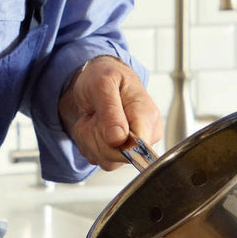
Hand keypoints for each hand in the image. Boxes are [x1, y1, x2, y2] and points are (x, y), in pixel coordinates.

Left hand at [58, 56, 162, 170]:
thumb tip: (119, 139)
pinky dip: (89, 144)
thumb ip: (111, 111)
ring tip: (94, 118)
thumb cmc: (104, 76)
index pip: (137, 146)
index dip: (114, 141)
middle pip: (119, 157)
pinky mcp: (122, 152)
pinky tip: (93, 127)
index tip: (100, 121)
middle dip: (96, 137)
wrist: (99, 78)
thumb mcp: (103, 84)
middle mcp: (146, 134)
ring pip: (107, 161)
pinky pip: (100, 160)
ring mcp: (135, 145)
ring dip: (90, 140)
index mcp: (147, 116)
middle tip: (94, 114)